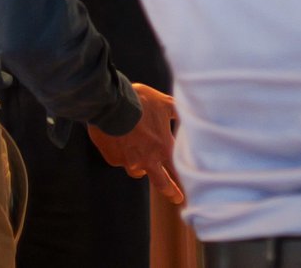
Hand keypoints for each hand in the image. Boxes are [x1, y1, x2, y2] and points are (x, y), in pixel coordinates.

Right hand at [89, 83, 183, 203]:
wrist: (112, 104)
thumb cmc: (141, 101)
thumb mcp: (164, 103)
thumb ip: (177, 111)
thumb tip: (189, 112)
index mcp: (163, 146)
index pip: (176, 169)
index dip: (180, 182)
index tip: (182, 196)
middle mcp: (147, 159)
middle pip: (161, 182)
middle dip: (169, 191)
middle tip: (176, 198)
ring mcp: (129, 161)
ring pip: (137, 170)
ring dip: (141, 166)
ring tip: (140, 153)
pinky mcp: (113, 159)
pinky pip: (120, 159)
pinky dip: (123, 152)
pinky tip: (121, 138)